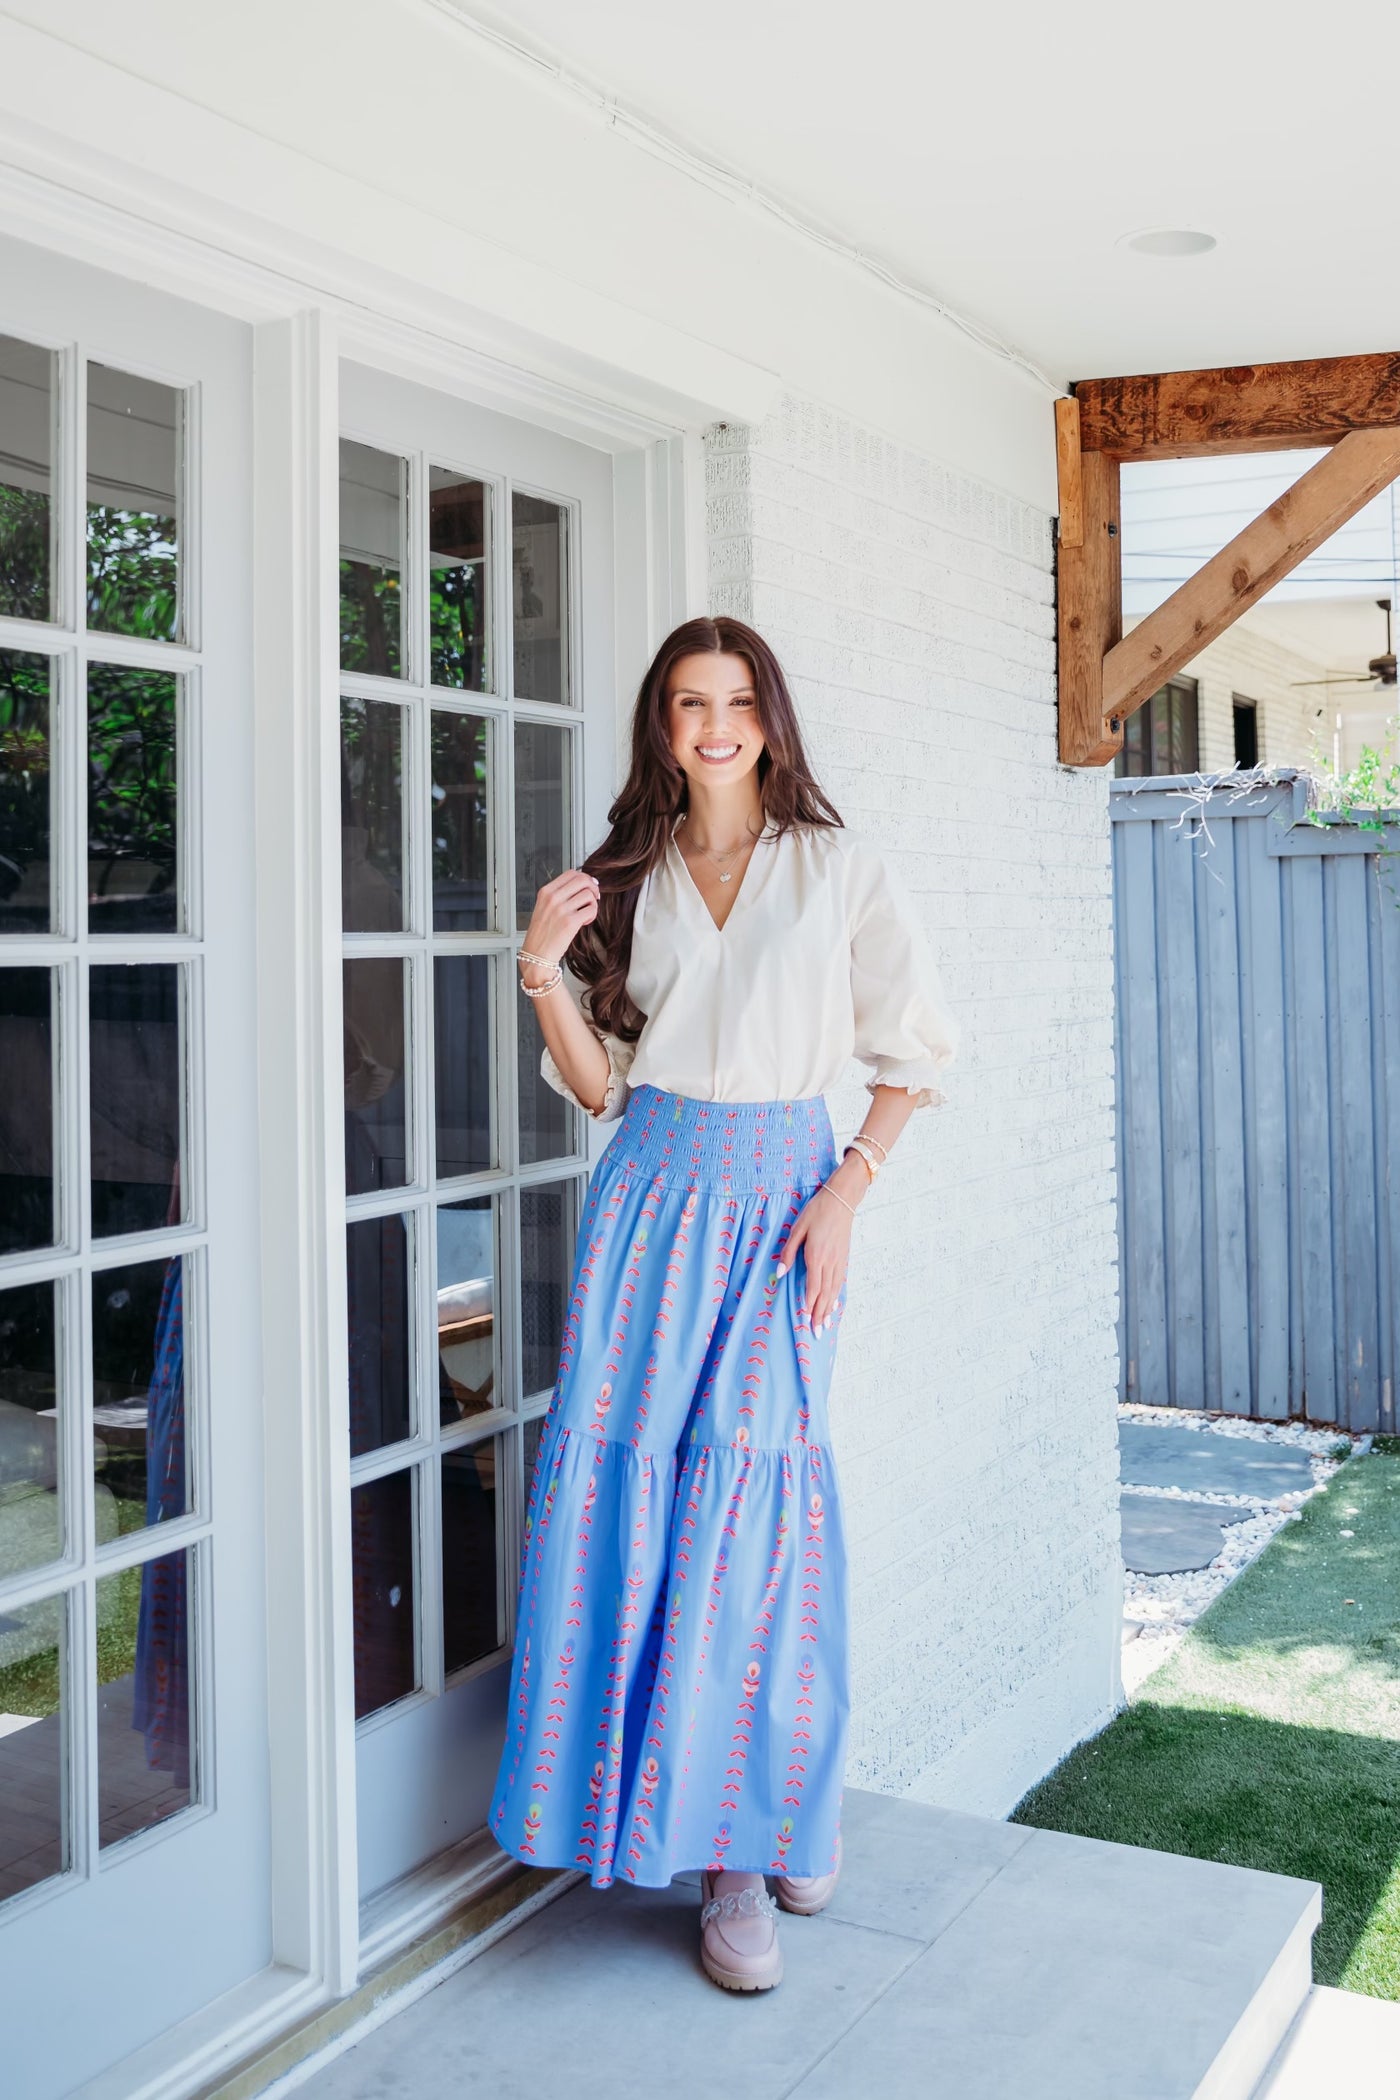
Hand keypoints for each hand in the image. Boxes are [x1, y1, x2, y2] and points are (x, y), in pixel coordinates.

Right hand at [522, 868, 600, 976]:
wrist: (536, 955)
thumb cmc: (541, 934)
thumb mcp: (544, 908)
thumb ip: (559, 895)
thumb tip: (583, 886)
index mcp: (545, 892)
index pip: (570, 873)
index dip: (584, 877)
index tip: (588, 886)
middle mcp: (553, 898)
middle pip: (582, 879)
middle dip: (593, 887)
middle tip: (594, 897)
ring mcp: (561, 909)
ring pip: (589, 894)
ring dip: (593, 904)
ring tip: (586, 913)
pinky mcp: (570, 922)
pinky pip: (591, 909)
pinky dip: (592, 915)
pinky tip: (585, 922)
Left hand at [775, 1157, 864, 1330]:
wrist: (841, 1199)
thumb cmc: (816, 1211)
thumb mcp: (797, 1229)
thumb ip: (787, 1253)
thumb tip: (779, 1274)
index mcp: (815, 1255)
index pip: (812, 1287)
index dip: (809, 1305)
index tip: (806, 1320)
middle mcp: (829, 1261)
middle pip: (824, 1294)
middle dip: (820, 1314)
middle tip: (817, 1332)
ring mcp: (839, 1260)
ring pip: (834, 1290)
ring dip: (829, 1309)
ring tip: (826, 1325)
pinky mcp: (844, 1257)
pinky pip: (840, 1281)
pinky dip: (837, 1295)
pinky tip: (834, 1303)